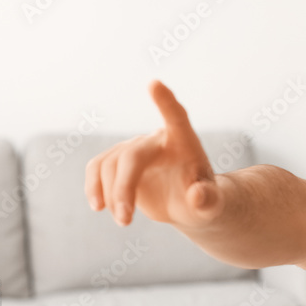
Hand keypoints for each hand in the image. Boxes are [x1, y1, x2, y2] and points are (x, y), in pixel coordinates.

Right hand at [84, 80, 223, 227]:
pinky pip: (96, 168)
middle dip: (124, 188)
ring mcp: (135, 148)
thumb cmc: (205, 201)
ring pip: (109, 164)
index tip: (155, 84)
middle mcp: (158, 139)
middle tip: (125, 220)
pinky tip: (99, 207)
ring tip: (124, 221)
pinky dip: (93, 187)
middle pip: (132, 155)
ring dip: (110, 194)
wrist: (190, 205)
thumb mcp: (212, 206)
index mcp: (186, 142)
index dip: (166, 102)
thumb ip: (208, 200)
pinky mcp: (118, 160)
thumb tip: (197, 195)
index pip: (177, 117)